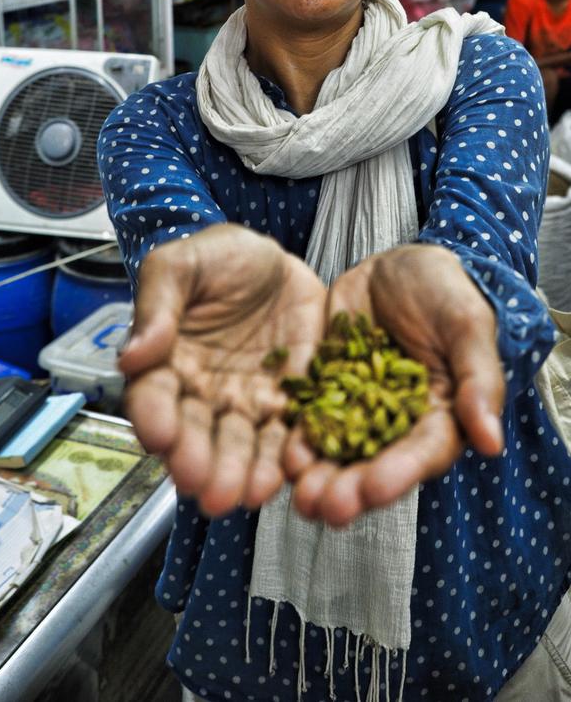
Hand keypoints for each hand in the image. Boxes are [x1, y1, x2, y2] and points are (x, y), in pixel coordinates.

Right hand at [120, 224, 325, 516]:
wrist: (272, 256)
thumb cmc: (216, 258)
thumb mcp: (180, 265)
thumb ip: (158, 304)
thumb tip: (133, 353)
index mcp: (168, 364)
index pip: (155, 399)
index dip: (156, 419)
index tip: (160, 436)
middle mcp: (206, 394)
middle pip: (200, 436)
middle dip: (202, 463)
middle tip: (206, 486)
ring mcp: (250, 401)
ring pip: (246, 446)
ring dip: (246, 472)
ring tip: (250, 492)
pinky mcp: (293, 399)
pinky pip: (294, 432)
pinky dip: (295, 455)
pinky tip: (297, 470)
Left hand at [284, 244, 504, 527]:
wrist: (398, 265)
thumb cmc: (444, 292)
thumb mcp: (465, 324)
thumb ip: (478, 379)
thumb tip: (491, 442)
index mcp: (439, 415)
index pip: (422, 453)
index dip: (399, 473)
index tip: (375, 488)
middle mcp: (395, 423)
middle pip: (374, 465)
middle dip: (350, 489)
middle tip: (326, 506)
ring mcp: (356, 408)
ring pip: (337, 452)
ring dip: (318, 478)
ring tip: (300, 496)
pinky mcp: (323, 389)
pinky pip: (306, 418)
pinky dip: (295, 439)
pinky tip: (280, 457)